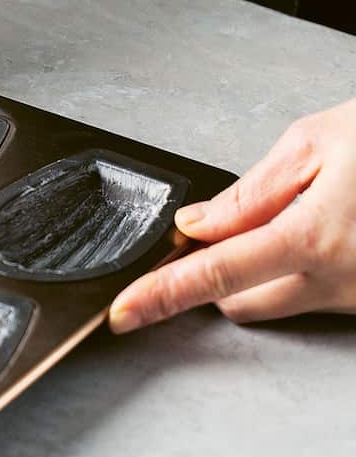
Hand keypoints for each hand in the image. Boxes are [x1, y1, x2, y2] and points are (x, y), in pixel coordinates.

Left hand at [110, 98, 355, 330]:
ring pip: (285, 297)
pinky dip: (310, 266)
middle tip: (224, 226)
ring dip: (270, 266)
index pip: (215, 274)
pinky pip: (324, 293)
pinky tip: (334, 225)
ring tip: (310, 209)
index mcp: (315, 238)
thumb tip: (198, 224)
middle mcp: (343, 282)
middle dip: (219, 273)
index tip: (123, 312)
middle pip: (242, 301)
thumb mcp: (316, 143)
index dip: (162, 294)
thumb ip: (250, 193)